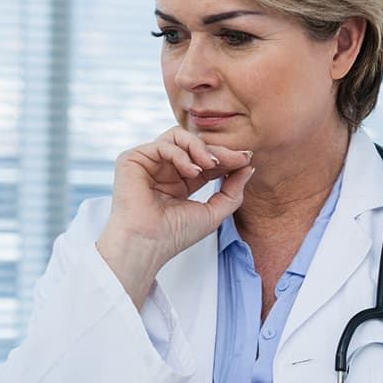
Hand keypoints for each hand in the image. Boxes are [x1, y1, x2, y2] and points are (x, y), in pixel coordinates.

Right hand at [96, 127, 253, 306]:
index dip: (226, 157)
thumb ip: (232, 191)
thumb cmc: (174, 235)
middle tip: (236, 158)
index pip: (205, 160)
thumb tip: (249, 167)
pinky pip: (163, 144)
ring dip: (200, 148)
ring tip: (210, 164)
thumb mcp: (213, 213)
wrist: (147, 245)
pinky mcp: (132, 159)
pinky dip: (181, 154)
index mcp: (180, 181)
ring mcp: (148, 163)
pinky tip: (191, 171)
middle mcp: (164, 169)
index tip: (246, 159)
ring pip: (178, 137)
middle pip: (194, 146)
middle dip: (218, 151)